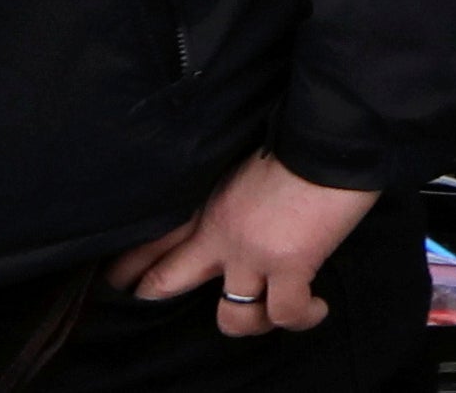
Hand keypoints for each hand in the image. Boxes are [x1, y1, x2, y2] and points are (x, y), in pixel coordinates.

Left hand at [110, 152, 377, 334]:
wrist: (336, 132)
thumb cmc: (302, 139)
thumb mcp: (248, 164)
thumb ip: (233, 197)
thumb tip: (246, 217)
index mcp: (208, 204)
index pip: (151, 242)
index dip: (129, 266)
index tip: (118, 278)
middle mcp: (219, 234)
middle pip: (163, 283)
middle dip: (155, 299)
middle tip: (162, 309)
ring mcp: (251, 253)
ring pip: (231, 318)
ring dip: (251, 323)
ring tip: (269, 314)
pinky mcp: (289, 265)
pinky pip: (285, 313)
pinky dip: (303, 317)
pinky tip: (316, 309)